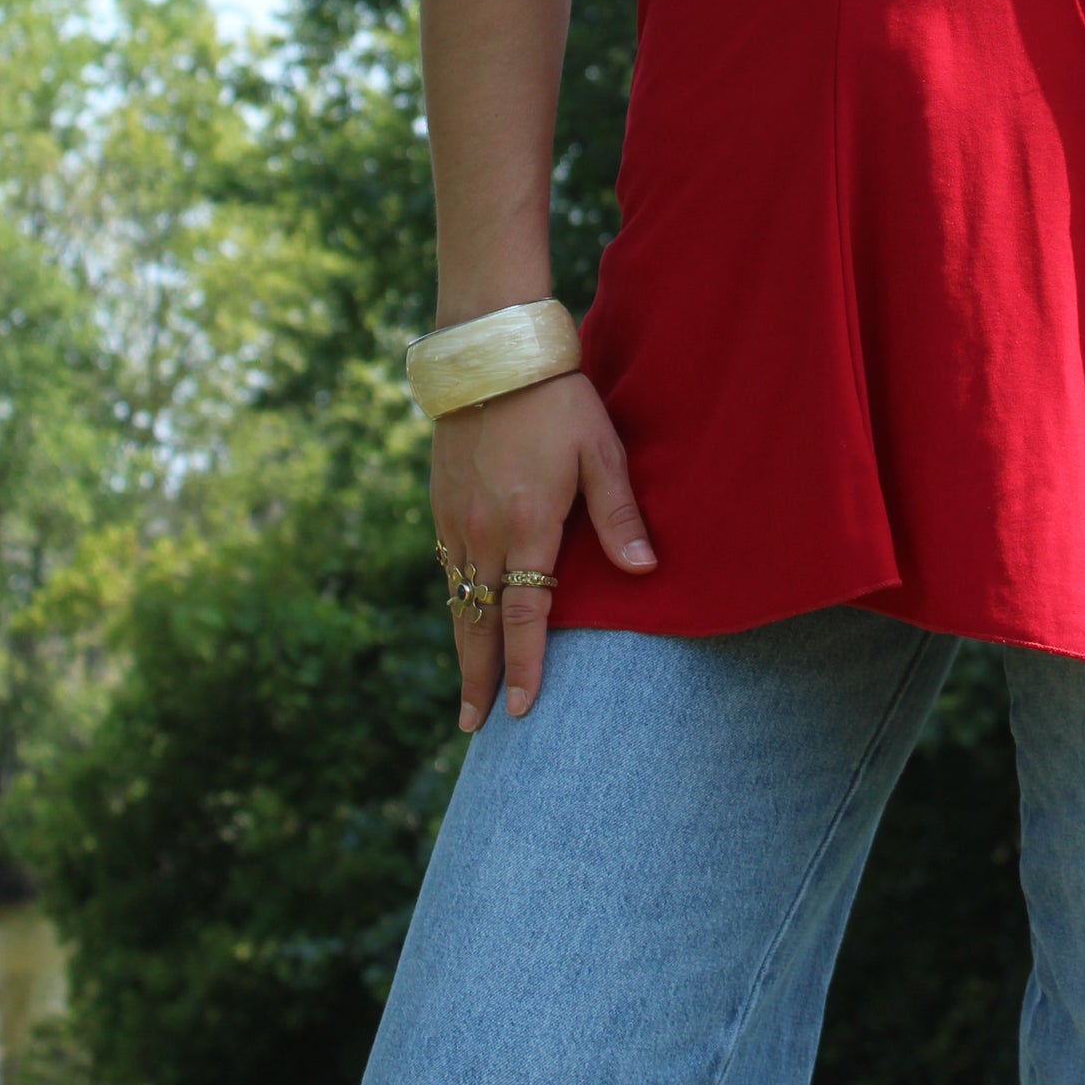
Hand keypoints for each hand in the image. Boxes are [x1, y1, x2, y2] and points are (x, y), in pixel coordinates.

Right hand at [430, 368, 654, 730]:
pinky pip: (446, 568)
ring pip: (457, 600)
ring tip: (467, 691)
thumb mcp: (600, 451)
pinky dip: (453, 603)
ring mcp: (456, 520)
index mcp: (528, 526)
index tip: (522, 708)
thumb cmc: (558, 402)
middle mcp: (485, 533)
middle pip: (480, 622)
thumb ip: (619, 515)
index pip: (526, 616)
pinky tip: (462, 619)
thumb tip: (644, 570)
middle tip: (476, 726)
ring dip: (463, 647)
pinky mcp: (440, 504)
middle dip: (479, 677)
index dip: (525, 666)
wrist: (493, 357)